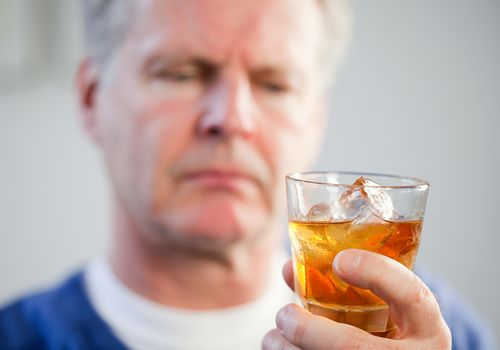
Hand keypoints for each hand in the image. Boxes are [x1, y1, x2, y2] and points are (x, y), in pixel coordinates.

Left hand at [262, 249, 450, 348]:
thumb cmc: (389, 335)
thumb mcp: (391, 311)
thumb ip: (355, 288)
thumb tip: (290, 267)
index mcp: (428, 330)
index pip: (412, 295)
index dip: (377, 273)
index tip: (341, 261)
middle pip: (356, 348)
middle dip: (309, 332)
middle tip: (284, 315)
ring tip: (272, 339)